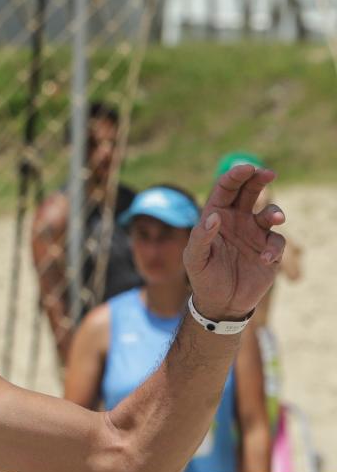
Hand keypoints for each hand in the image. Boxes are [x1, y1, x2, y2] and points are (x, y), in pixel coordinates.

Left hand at [184, 164, 286, 319]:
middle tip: (267, 172)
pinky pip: (276, 240)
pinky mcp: (268, 249)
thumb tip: (213, 216)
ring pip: (268, 212)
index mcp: (215, 217)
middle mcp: (236, 221)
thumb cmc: (203, 278)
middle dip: (258, 179)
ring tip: (276, 217)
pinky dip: (274, 247)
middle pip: (249, 192)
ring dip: (274, 211)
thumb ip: (201, 237)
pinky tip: (265, 259)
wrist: (221, 303)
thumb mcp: (195, 258)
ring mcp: (254, 234)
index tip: (247, 168)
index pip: (225, 189)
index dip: (235, 176)